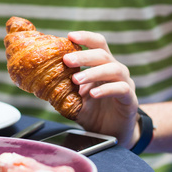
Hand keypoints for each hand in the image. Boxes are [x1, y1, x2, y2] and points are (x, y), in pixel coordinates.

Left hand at [63, 31, 139, 148]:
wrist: (111, 136)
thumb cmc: (94, 113)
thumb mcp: (75, 99)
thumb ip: (65, 87)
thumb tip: (41, 78)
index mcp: (103, 66)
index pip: (98, 44)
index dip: (86, 38)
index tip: (70, 36)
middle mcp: (116, 71)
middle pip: (103, 54)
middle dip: (84, 56)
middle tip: (66, 60)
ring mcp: (125, 84)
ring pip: (114, 69)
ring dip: (93, 72)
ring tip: (76, 79)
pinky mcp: (130, 100)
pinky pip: (121, 89)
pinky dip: (106, 89)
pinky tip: (93, 94)